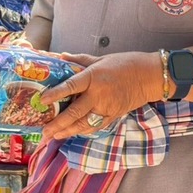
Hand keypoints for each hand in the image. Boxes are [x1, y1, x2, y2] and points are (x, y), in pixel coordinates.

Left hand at [39, 52, 163, 139]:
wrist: (150, 77)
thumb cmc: (127, 64)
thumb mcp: (102, 59)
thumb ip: (81, 60)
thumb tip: (62, 56)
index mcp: (94, 77)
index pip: (70, 87)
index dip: (55, 94)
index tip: (42, 100)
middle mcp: (98, 95)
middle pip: (74, 113)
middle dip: (58, 124)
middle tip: (44, 132)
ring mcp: (107, 107)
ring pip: (84, 124)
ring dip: (68, 131)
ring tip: (55, 136)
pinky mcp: (114, 115)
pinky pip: (96, 126)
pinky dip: (84, 131)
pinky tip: (74, 133)